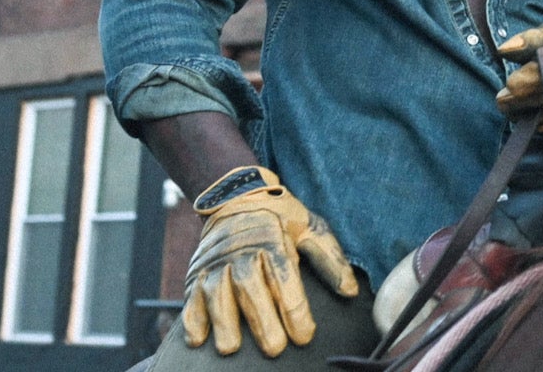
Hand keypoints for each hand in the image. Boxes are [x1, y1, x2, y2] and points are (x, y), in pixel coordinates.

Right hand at [183, 166, 358, 355]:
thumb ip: (330, 259)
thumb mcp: (310, 228)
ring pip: (216, 293)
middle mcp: (241, 252)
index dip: (295, 309)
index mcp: (272, 241)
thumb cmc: (280, 217)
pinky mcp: (195, 272)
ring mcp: (215, 263)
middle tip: (275, 349)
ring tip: (231, 348)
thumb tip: (351, 291)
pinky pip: (190, 296)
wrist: (236, 194)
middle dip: (262, 320)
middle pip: (250, 288)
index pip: (285, 278)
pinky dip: (191, 318)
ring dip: (223, 322)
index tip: (305, 335)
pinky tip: (197, 339)